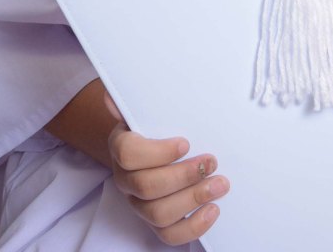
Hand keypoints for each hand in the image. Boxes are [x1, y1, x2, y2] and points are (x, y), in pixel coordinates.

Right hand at [105, 92, 229, 245]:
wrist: (154, 145)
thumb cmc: (155, 124)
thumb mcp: (147, 108)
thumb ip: (136, 101)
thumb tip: (112, 96)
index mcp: (121, 147)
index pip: (127, 153)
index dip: (158, 152)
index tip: (186, 142)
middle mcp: (126, 179)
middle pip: (146, 186)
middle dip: (183, 176)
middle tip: (213, 162)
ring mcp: (139, 204)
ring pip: (158, 213)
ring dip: (193, 199)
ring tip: (220, 184)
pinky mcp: (157, 223)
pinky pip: (169, 235)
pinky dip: (193, 227)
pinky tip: (213, 210)